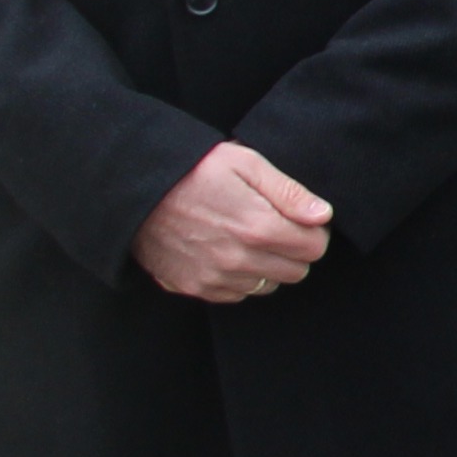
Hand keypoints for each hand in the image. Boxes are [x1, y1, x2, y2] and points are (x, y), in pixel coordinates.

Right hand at [136, 142, 332, 304]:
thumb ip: (288, 192)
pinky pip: (236, 294)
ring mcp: (215, 278)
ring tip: (245, 237)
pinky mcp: (194, 287)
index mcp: (258, 227)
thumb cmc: (192, 169)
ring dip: (266, 266)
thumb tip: (322, 215)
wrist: (133, 188)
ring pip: (267, 286)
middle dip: (293, 251)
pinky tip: (224, 250)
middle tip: (274, 227)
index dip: (312, 232)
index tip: (300, 221)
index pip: (315, 249)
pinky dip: (238, 277)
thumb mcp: (244, 163)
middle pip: (296, 272)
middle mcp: (239, 260)